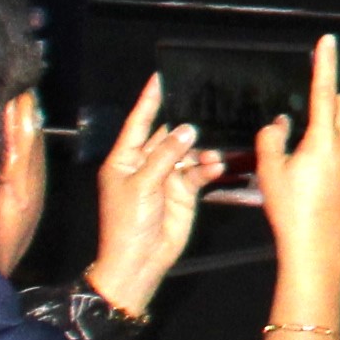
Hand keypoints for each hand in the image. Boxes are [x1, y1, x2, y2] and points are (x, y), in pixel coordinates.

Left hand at [85, 74, 206, 316]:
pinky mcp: (184, 192)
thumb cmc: (127, 223)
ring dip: (201, 151)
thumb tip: (187, 130)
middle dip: (185, 127)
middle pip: (168, 136)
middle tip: (207, 112)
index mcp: (124, 160)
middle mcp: (145, 165)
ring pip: (188, 153)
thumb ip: (165, 155)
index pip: (138, 123)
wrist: (139, 261)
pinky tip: (214, 167)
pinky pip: (199, 172)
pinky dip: (208, 168)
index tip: (160, 78)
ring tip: (212, 153)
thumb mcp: (141, 185)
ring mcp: (165, 178)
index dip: (149, 101)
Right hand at [249, 35, 339, 267]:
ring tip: (306, 154)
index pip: (325, 91)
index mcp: (324, 139)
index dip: (325, 64)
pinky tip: (318, 175)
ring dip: (332, 128)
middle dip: (331, 100)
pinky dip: (337, 150)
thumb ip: (272, 139)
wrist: (316, 246)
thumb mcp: (269, 171)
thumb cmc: (290, 209)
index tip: (327, 41)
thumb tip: (280, 124)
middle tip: (306, 117)